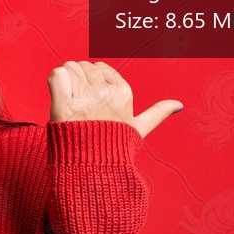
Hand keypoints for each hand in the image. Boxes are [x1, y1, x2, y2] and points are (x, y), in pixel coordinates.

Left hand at [48, 60, 181, 137]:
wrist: (91, 168)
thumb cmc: (114, 147)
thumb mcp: (140, 129)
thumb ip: (158, 113)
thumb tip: (178, 105)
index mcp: (123, 92)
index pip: (99, 67)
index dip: (92, 82)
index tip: (93, 101)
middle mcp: (105, 92)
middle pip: (83, 66)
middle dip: (78, 81)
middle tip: (80, 105)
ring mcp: (84, 98)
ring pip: (69, 67)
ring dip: (66, 82)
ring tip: (70, 103)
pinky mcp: (64, 105)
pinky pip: (57, 74)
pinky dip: (55, 82)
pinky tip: (59, 97)